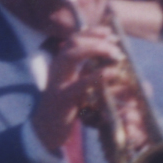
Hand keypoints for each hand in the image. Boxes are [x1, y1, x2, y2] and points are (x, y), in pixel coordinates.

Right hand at [32, 30, 121, 160]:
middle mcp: (57, 69)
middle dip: (96, 38)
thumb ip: (90, 73)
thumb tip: (115, 61)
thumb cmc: (66, 107)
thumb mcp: (78, 85)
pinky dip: (99, 76)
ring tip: (115, 55)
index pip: (75, 38)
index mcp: (61, 64)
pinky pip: (81, 84)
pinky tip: (112, 73)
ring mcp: (58, 83)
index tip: (111, 32)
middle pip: (73, 42)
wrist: (46, 131)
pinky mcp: (63, 99)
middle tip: (116, 45)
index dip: (93, 32)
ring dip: (95, 49)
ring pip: (72, 55)